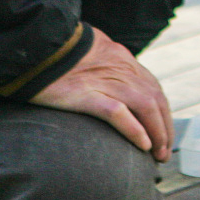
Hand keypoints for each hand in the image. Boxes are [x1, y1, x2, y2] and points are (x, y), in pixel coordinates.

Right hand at [32, 27, 173, 160]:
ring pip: (145, 107)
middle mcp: (121, 69)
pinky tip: (142, 145)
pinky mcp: (86, 94)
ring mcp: (105, 81)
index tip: (164, 132)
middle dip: (165, 127)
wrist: (33, 45)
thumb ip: (105, 66)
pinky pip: (119, 113)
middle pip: (155, 99)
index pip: (154, 88)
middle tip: (164, 151)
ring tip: (157, 154)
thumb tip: (111, 89)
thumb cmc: (56, 53)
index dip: (163, 112)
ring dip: (157, 133)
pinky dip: (135, 130)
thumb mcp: (90, 52)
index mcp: (123, 59)